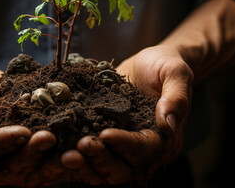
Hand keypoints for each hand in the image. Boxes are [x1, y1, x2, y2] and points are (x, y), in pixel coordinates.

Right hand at [0, 49, 63, 186]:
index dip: (0, 142)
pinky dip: (52, 161)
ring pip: (20, 172)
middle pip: (1, 167)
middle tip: (51, 138)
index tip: (24, 131)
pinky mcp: (12, 152)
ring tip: (68, 150)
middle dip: (28, 155)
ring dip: (45, 164)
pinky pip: (33, 164)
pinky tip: (72, 149)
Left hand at [65, 45, 192, 183]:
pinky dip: (77, 157)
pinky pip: (91, 157)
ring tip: (64, 154)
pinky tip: (58, 148)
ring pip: (104, 169)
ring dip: (85, 165)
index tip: (104, 133)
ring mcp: (122, 148)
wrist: (149, 64)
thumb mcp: (175, 72)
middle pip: (123, 168)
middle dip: (100, 160)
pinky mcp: (105, 141)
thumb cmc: (165, 66)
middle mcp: (144, 150)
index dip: (125, 144)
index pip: (144, 149)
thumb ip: (176, 96)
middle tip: (78, 148)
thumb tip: (168, 124)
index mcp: (164, 139)